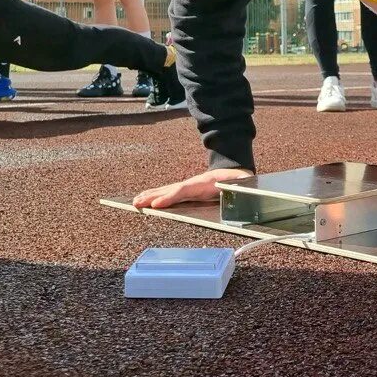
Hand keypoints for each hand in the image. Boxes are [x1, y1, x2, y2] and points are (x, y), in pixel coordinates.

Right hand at [131, 168, 252, 209]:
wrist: (235, 172)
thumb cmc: (238, 180)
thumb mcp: (242, 181)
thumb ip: (241, 182)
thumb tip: (241, 182)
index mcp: (204, 183)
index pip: (184, 191)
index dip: (170, 197)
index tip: (156, 205)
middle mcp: (193, 184)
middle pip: (170, 190)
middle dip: (153, 196)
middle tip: (137, 203)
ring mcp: (188, 187)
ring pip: (166, 191)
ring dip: (150, 196)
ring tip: (135, 202)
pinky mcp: (187, 192)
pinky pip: (168, 194)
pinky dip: (155, 197)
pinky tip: (144, 202)